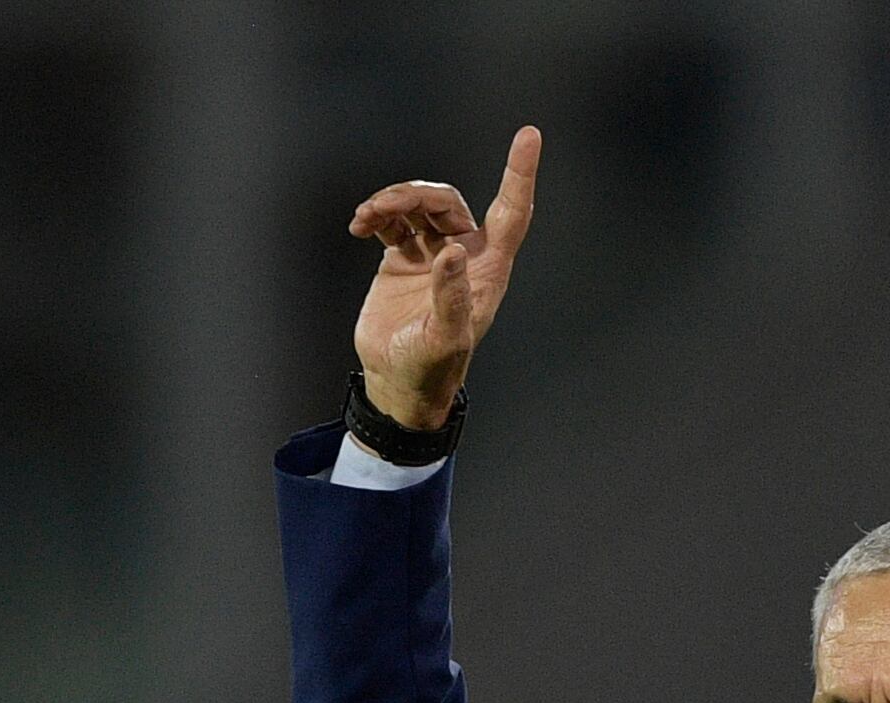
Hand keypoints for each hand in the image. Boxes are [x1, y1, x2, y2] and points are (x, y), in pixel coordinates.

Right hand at [348, 125, 541, 430]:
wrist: (397, 381)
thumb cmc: (430, 368)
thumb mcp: (443, 338)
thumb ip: (450, 297)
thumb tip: (452, 253)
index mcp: (488, 270)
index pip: (511, 211)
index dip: (519, 173)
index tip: (528, 134)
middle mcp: (465, 256)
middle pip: (448, 201)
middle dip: (416, 194)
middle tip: (382, 208)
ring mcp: (434, 255)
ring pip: (420, 205)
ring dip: (392, 201)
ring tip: (365, 218)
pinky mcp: (404, 259)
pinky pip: (394, 220)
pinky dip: (377, 215)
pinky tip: (360, 227)